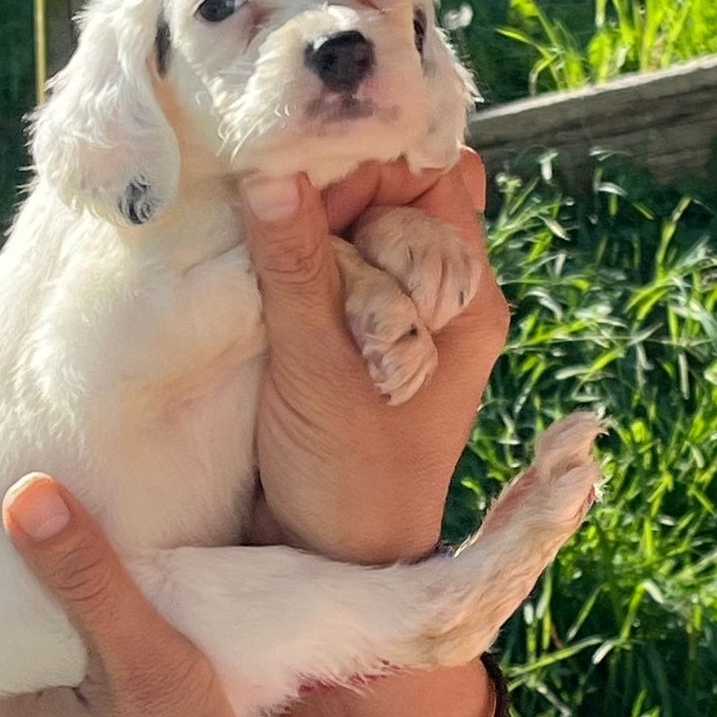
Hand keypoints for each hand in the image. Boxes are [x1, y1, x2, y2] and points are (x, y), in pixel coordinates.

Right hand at [240, 150, 509, 563]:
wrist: (332, 563)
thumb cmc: (349, 479)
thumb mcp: (321, 371)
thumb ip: (297, 270)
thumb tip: (270, 170)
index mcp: (467, 298)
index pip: (436, 177)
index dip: (377, 153)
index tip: (308, 155)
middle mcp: (438, 295)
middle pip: (391, 192)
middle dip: (334, 188)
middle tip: (273, 198)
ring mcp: (391, 312)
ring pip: (351, 225)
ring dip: (304, 225)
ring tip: (257, 238)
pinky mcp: (346, 329)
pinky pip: (323, 264)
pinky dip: (288, 253)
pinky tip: (249, 248)